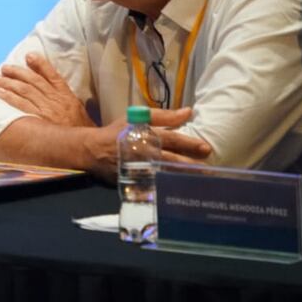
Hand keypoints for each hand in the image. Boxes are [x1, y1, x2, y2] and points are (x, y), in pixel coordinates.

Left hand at [0, 52, 92, 127]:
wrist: (85, 146)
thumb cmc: (81, 130)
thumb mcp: (77, 110)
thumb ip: (65, 99)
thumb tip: (50, 90)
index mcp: (67, 96)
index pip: (52, 75)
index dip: (40, 64)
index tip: (29, 56)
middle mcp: (56, 99)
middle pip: (34, 80)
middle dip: (17, 72)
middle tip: (4, 68)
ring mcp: (47, 109)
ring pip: (25, 90)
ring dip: (9, 83)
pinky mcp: (40, 120)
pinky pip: (22, 106)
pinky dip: (10, 98)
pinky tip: (0, 93)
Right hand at [80, 107, 212, 179]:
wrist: (93, 150)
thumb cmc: (117, 132)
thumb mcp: (135, 118)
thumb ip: (163, 116)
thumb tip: (188, 112)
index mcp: (145, 136)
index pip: (171, 139)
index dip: (189, 144)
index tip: (206, 148)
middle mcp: (144, 153)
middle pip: (171, 159)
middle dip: (191, 164)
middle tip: (209, 168)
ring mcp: (140, 168)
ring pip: (166, 173)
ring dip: (183, 176)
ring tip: (200, 180)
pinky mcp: (136, 180)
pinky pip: (156, 185)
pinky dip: (168, 186)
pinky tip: (180, 190)